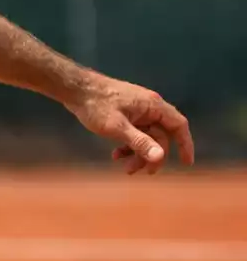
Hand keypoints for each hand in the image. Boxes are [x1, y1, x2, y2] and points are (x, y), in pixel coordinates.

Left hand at [66, 74, 194, 174]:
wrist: (75, 89)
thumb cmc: (96, 105)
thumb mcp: (117, 127)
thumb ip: (139, 142)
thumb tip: (160, 157)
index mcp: (153, 106)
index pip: (178, 125)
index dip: (185, 144)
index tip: (186, 163)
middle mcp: (149, 107)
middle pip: (160, 136)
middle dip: (151, 155)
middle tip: (140, 172)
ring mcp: (137, 111)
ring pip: (146, 137)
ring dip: (138, 153)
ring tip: (125, 168)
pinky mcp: (125, 114)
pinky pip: (134, 133)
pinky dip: (128, 146)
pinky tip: (115, 155)